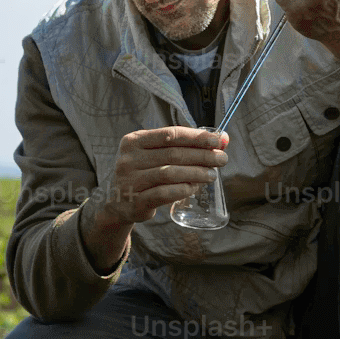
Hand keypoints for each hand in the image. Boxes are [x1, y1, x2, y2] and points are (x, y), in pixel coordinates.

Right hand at [82, 125, 228, 269]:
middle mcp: (128, 159)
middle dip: (202, 156)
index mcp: (134, 141)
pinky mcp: (135, 201)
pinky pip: (164, 194)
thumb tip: (220, 140)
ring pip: (170, 173)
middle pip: (173, 154)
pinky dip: (183, 190)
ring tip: (212, 175)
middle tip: (222, 159)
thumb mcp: (153, 155)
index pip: (170, 134)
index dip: (197, 137)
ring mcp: (130, 181)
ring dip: (196, 173)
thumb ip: (181, 147)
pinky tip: (195, 188)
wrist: (117, 203)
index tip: (218, 141)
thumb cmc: (143, 174)